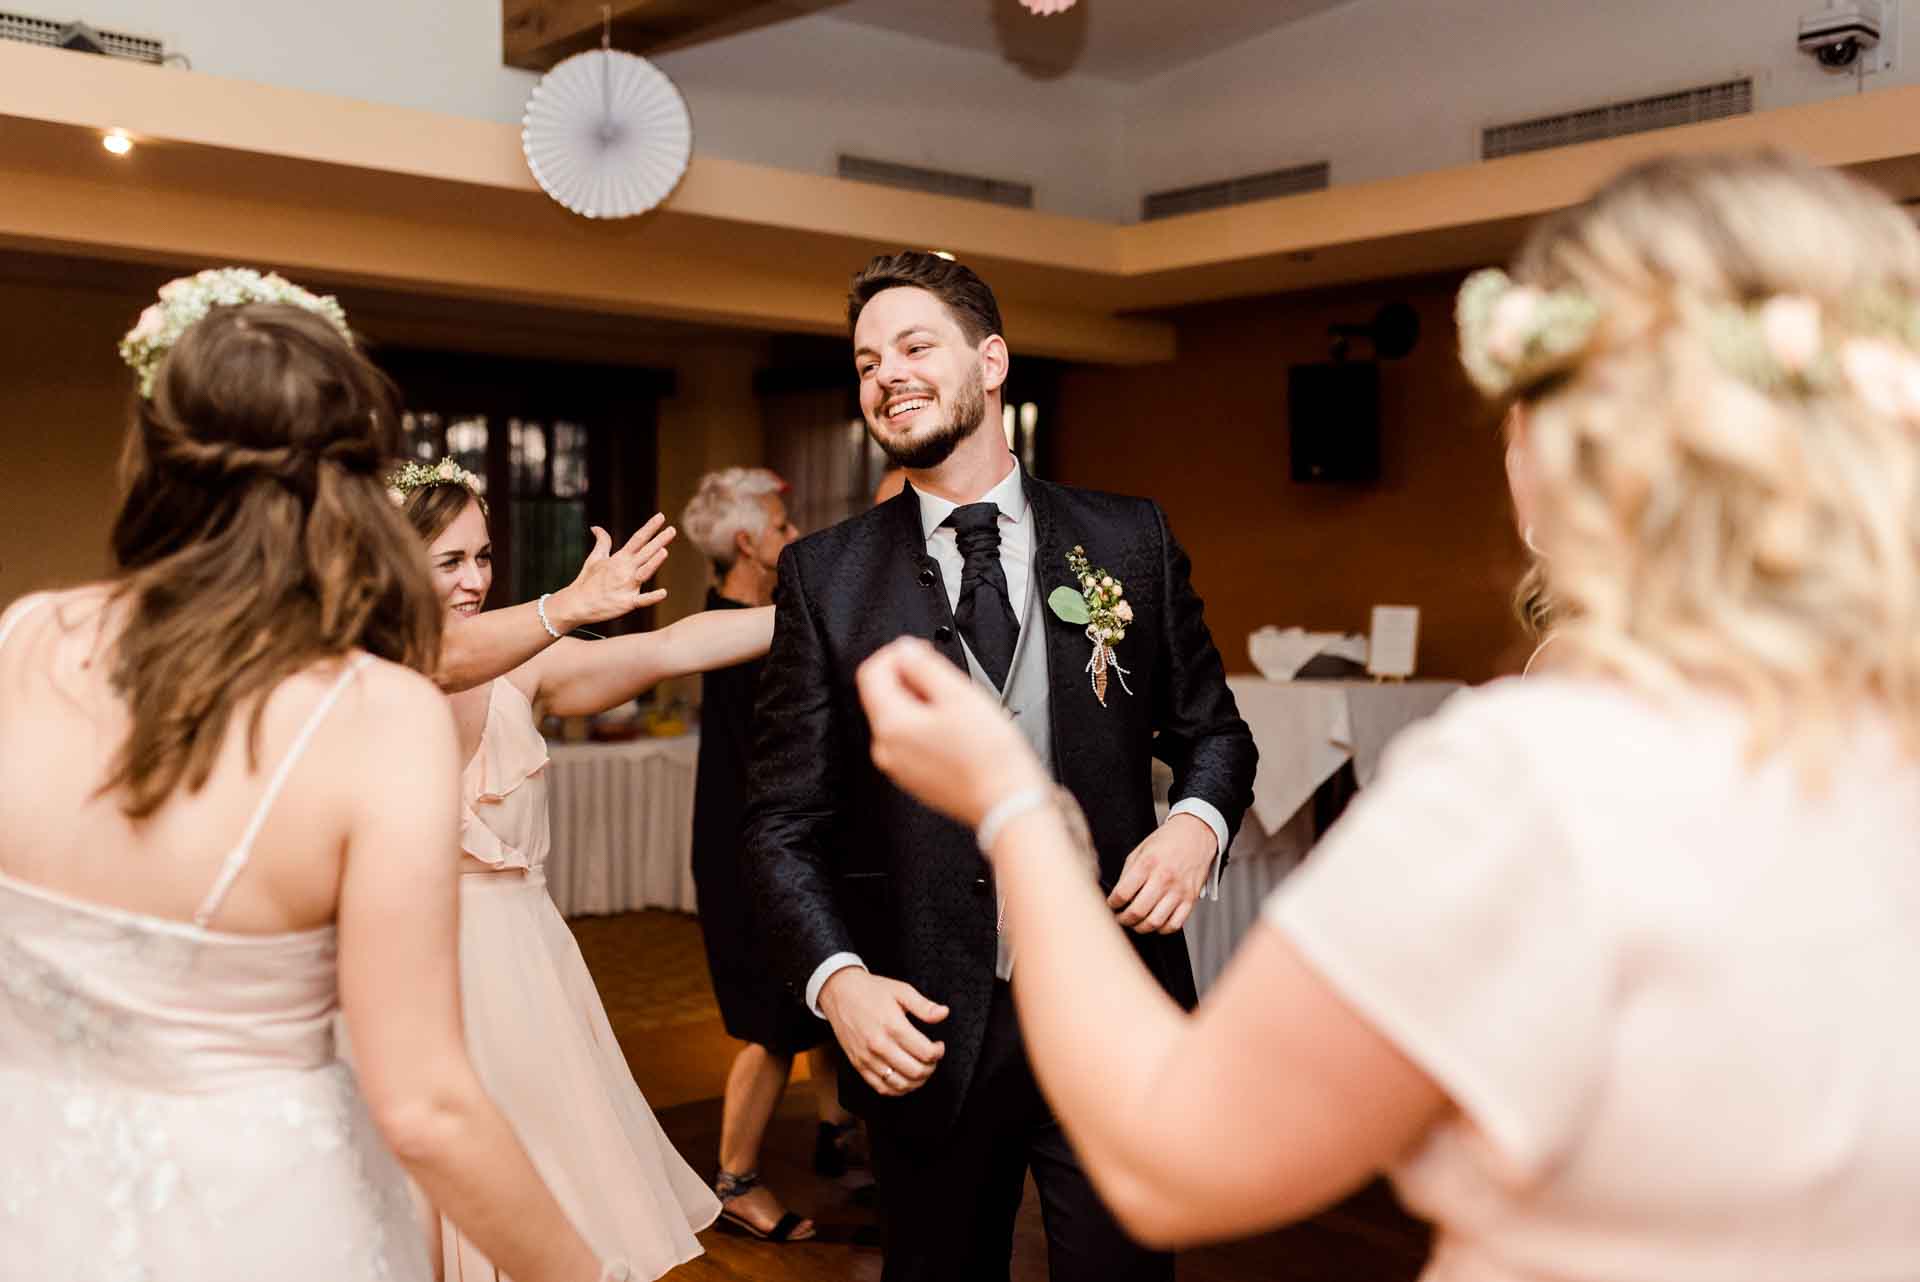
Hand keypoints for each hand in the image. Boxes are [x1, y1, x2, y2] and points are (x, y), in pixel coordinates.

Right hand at [551, 515, 675, 629]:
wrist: (577, 604)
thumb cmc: (587, 581)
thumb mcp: (594, 559)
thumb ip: (602, 542)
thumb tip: (596, 527)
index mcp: (619, 559)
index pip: (637, 539)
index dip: (650, 527)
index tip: (661, 517)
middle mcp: (625, 570)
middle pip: (645, 552)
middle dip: (659, 541)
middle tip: (672, 530)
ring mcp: (626, 586)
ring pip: (644, 572)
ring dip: (654, 562)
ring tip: (664, 551)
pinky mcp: (626, 603)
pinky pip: (642, 600)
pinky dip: (652, 597)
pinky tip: (663, 592)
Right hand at [818, 967, 948, 1096]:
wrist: (839, 992)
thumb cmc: (871, 990)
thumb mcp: (901, 990)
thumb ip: (924, 1006)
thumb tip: (944, 1013)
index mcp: (893, 1026)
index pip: (925, 1052)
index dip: (938, 1052)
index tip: (939, 1046)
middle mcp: (880, 1046)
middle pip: (915, 1071)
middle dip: (931, 1067)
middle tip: (932, 1058)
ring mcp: (868, 1058)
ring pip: (900, 1084)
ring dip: (917, 1081)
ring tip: (921, 1069)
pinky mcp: (858, 1065)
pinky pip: (881, 1088)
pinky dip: (897, 1090)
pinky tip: (905, 1080)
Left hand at [856, 637, 1048, 828]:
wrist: (1006, 802)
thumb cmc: (988, 756)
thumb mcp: (958, 694)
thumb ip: (924, 665)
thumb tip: (905, 650)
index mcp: (891, 725)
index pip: (871, 673)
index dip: (896, 654)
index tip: (920, 652)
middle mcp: (887, 749)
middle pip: (884, 696)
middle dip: (911, 680)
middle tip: (947, 681)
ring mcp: (900, 767)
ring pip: (900, 719)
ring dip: (922, 704)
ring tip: (958, 709)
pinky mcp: (916, 779)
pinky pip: (912, 743)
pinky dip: (929, 729)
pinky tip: (958, 732)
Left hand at [1107, 813, 1215, 933]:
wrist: (1196, 834)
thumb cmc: (1167, 841)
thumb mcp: (1140, 850)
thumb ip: (1128, 873)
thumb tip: (1116, 895)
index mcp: (1148, 863)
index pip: (1123, 893)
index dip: (1112, 904)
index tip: (1111, 905)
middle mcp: (1164, 878)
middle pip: (1137, 911)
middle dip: (1123, 919)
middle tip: (1120, 918)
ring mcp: (1179, 890)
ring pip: (1155, 922)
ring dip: (1140, 927)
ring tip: (1135, 923)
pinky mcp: (1191, 899)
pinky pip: (1175, 924)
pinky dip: (1162, 929)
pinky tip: (1155, 923)